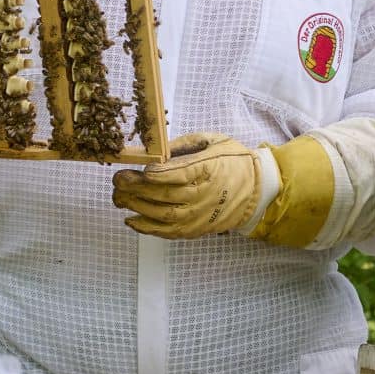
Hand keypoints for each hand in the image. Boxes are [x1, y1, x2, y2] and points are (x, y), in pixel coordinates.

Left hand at [112, 132, 262, 239]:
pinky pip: (167, 233)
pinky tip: (130, 219)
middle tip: (118, 180)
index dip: (158, 174)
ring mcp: (199, 216)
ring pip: (162, 215)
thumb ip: (184, 145)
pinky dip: (146, 228)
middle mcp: (204, 196)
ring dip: (136, 207)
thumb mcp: (213, 140)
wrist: (256, 190)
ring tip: (118, 196)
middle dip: (136, 188)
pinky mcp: (195, 229)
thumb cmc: (232, 161)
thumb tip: (156, 152)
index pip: (180, 174)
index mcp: (209, 169)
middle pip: (164, 195)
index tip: (142, 169)